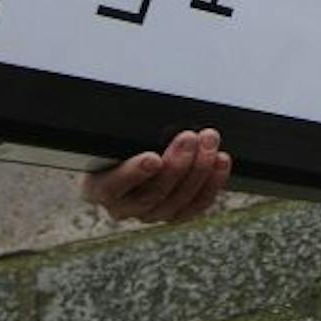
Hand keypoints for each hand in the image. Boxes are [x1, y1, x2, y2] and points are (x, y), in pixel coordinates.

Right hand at [81, 129, 230, 223]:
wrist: (134, 159)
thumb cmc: (122, 145)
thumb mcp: (118, 136)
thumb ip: (128, 133)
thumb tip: (142, 105)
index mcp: (99, 188)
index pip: (112, 186)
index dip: (134, 174)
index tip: (152, 158)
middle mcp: (122, 207)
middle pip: (152, 194)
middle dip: (177, 164)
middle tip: (190, 138)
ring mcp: (150, 214)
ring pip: (177, 200)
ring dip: (199, 169)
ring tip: (209, 143)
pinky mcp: (175, 214)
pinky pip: (197, 204)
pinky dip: (212, 182)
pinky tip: (220, 161)